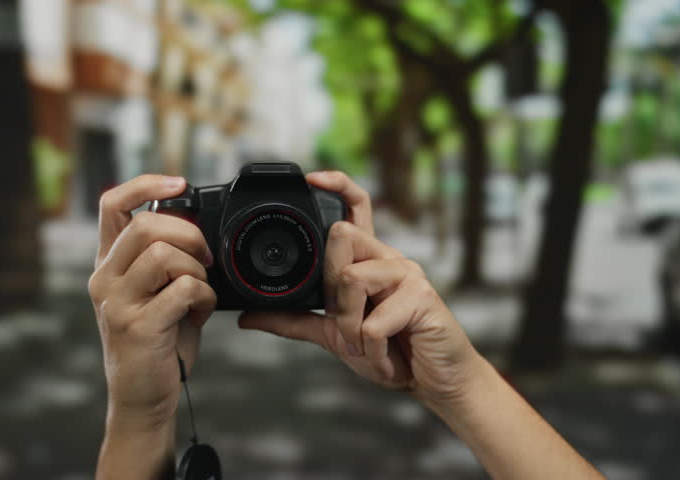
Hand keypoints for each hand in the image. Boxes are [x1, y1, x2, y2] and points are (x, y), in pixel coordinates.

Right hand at [88, 175, 216, 430]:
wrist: (142, 397)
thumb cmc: (157, 341)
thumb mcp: (154, 291)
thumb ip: (164, 257)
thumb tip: (196, 226)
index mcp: (108, 264)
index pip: (113, 204)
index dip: (146, 183)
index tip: (180, 183)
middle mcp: (104, 279)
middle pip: (147, 226)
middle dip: (190, 235)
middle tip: (206, 259)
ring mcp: (117, 303)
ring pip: (166, 255)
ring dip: (198, 270)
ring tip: (200, 292)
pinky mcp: (138, 326)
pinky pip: (183, 289)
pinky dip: (204, 297)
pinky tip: (200, 313)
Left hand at [239, 171, 481, 401]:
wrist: (431, 381)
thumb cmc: (390, 351)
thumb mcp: (333, 336)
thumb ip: (294, 322)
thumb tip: (248, 317)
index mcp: (368, 261)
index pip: (356, 208)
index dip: (337, 186)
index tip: (311, 179)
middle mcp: (388, 258)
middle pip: (342, 235)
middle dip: (332, 289)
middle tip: (348, 325)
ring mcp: (407, 274)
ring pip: (351, 278)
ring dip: (350, 326)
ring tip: (366, 346)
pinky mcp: (423, 295)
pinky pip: (374, 321)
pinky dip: (371, 350)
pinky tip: (384, 360)